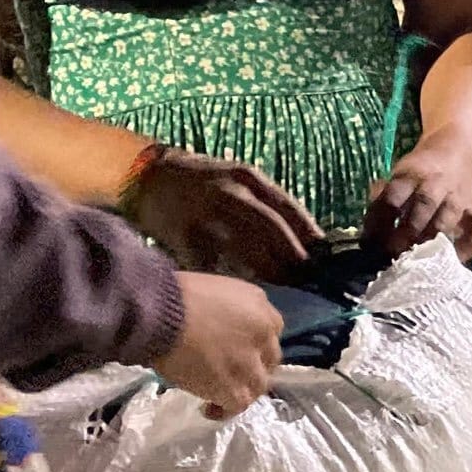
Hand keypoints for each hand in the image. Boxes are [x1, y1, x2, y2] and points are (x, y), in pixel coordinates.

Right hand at [129, 150, 323, 279]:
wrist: (148, 176)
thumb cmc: (202, 181)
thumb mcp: (238, 180)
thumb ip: (266, 205)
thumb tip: (305, 238)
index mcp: (248, 178)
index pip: (287, 208)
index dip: (307, 234)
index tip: (322, 257)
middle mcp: (230, 193)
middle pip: (271, 229)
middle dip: (291, 257)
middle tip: (305, 280)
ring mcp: (206, 214)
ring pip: (245, 248)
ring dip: (267, 271)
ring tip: (282, 289)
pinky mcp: (184, 236)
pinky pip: (211, 263)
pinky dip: (227, 280)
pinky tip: (239, 295)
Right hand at [157, 273, 282, 417]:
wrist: (161, 315)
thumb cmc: (177, 296)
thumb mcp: (218, 291)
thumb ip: (232, 311)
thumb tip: (223, 328)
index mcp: (260, 306)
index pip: (270, 331)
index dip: (255, 344)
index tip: (238, 350)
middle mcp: (263, 335)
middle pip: (268, 360)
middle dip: (253, 368)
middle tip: (230, 374)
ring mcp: (251, 363)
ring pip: (258, 385)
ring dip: (241, 390)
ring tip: (219, 394)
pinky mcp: (234, 388)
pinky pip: (238, 405)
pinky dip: (224, 410)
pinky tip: (209, 409)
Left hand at [364, 129, 471, 258]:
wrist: (460, 146)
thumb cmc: (424, 164)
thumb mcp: (401, 171)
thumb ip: (387, 195)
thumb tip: (369, 229)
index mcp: (411, 174)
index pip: (391, 200)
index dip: (378, 224)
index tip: (368, 244)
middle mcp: (435, 185)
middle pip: (418, 214)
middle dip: (402, 238)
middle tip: (389, 257)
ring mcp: (456, 199)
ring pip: (442, 225)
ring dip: (426, 245)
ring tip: (413, 263)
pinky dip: (464, 249)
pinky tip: (451, 261)